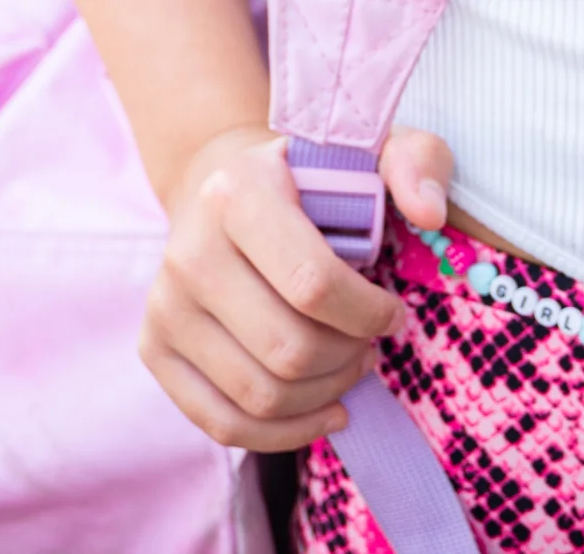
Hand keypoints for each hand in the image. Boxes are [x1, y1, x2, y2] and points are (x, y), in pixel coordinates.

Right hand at [138, 126, 435, 450]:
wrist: (220, 184)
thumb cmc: (309, 177)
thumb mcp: (371, 151)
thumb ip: (416, 162)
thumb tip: (429, 212)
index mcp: (237, 194)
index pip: (312, 284)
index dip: (369, 314)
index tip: (392, 312)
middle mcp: (189, 252)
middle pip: (289, 351)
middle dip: (349, 358)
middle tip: (370, 343)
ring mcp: (165, 304)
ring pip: (262, 396)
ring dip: (324, 394)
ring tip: (347, 365)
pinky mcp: (154, 347)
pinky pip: (224, 423)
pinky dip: (284, 432)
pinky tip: (322, 409)